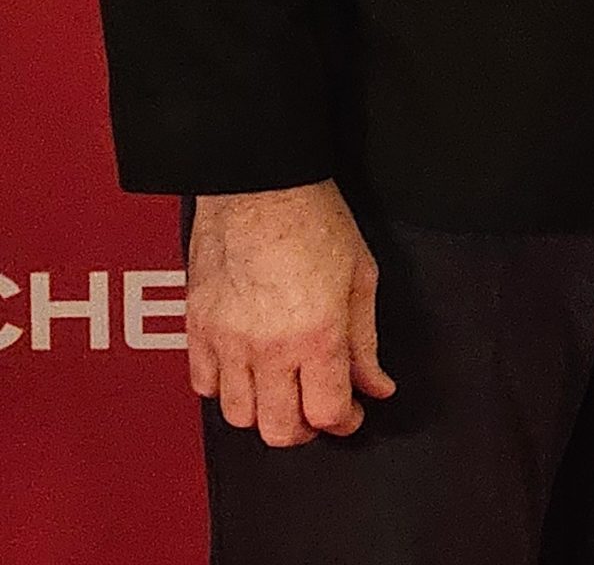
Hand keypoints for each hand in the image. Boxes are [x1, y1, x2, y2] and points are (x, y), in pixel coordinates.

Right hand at [188, 180, 395, 444]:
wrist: (260, 185)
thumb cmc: (315, 220)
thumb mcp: (361, 276)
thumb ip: (365, 339)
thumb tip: (375, 385)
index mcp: (316, 334)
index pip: (326, 413)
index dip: (344, 421)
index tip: (352, 412)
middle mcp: (267, 348)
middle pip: (277, 430)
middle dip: (304, 429)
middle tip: (318, 410)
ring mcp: (226, 342)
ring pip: (237, 416)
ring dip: (264, 413)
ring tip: (284, 390)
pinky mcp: (197, 329)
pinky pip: (204, 385)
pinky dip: (225, 389)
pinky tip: (247, 370)